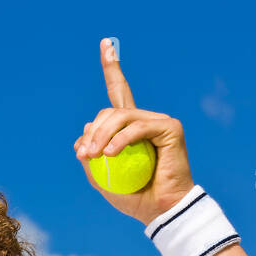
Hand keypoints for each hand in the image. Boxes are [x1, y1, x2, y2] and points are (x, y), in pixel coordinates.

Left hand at [74, 38, 195, 224]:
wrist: (160, 211)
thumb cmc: (134, 198)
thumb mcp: (102, 178)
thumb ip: (91, 156)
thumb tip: (84, 133)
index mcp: (130, 128)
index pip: (119, 92)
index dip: (113, 67)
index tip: (106, 44)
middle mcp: (145, 120)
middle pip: (111, 110)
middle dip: (93, 130)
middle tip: (84, 154)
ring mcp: (159, 122)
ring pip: (121, 117)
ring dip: (102, 135)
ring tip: (95, 155)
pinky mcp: (170, 128)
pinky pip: (138, 128)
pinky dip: (121, 140)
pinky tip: (110, 153)